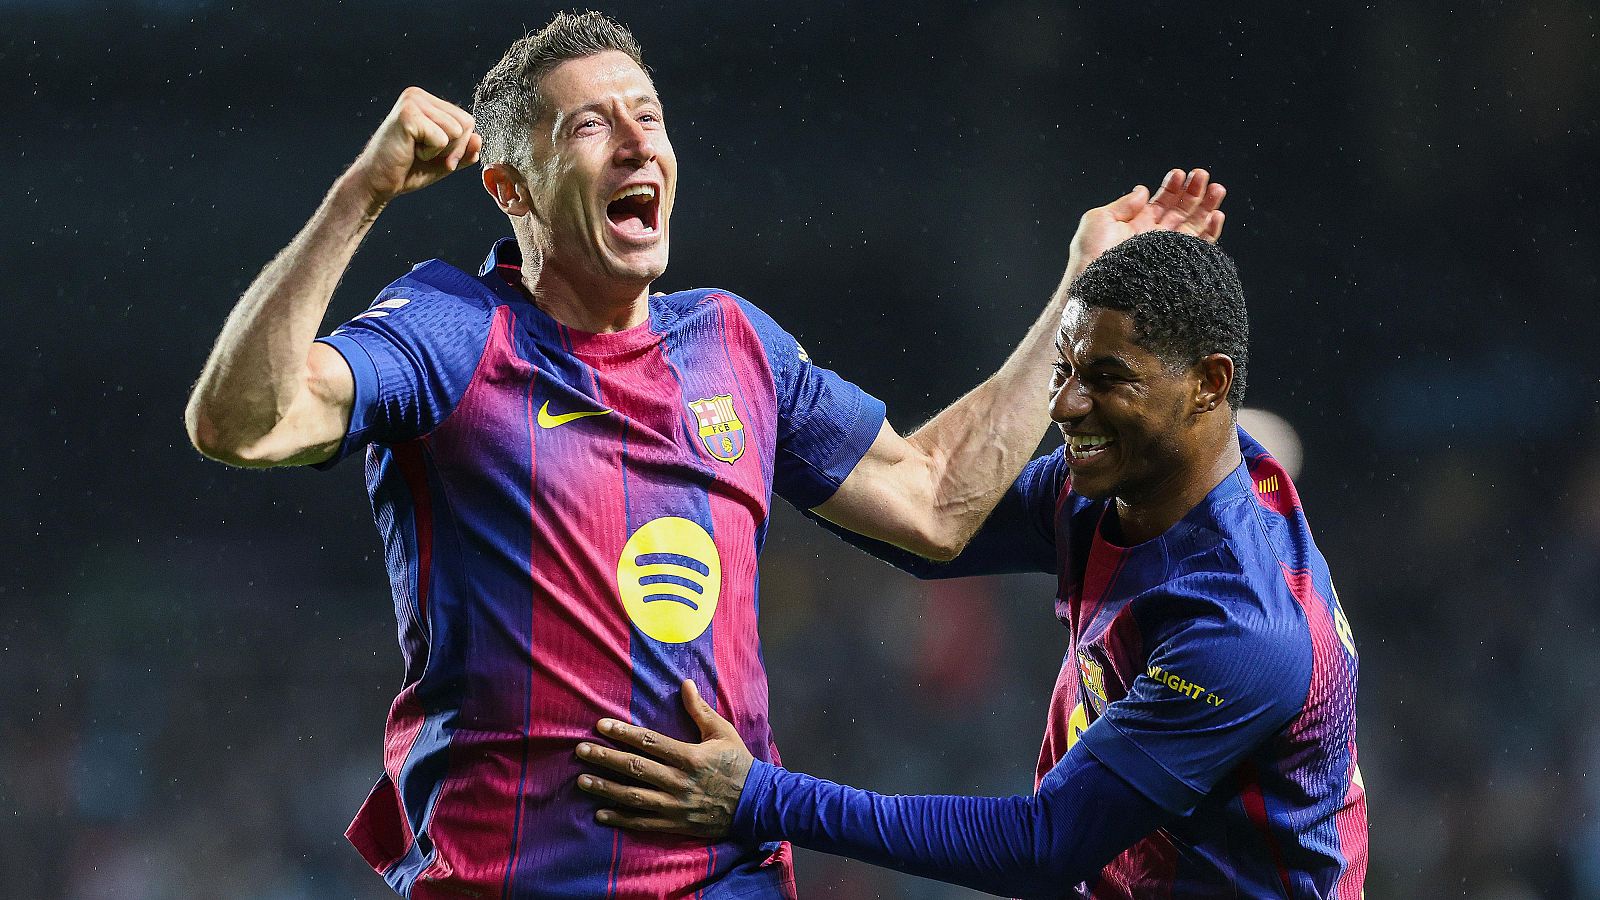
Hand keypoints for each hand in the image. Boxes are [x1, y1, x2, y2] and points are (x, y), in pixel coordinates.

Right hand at [345, 87, 481, 207]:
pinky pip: (441, 138)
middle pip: (466, 124)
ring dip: (440, 151)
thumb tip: (478, 138)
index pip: (467, 120)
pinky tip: (409, 150)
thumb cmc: (407, 170)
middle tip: (424, 154)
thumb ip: (464, 150)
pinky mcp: (408, 114)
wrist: (377, 182)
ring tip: (415, 150)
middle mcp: (419, 95)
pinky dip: (430, 152)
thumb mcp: (444, 160)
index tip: (434, 154)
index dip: (459, 146)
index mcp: (427, 101)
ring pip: (456, 130)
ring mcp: (412, 101)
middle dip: (453, 148)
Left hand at [576, 680, 753, 838]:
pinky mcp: (676, 824)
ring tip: (582, 780)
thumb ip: (700, 710)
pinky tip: (600, 814)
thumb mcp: (722, 733)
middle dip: (605, 758)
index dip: (623, 733)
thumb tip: (685, 683)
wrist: (757, 805)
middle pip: (635, 768)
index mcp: (690, 757)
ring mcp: (675, 806)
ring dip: (606, 788)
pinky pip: (643, 823)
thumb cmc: (738, 764)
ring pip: (634, 797)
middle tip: (581, 750)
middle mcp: (679, 782)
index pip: (650, 742)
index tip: (601, 725)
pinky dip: (620, 819)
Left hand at [1066, 168, 1226, 279]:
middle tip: (1202, 175)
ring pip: (1194, 227)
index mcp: (1137, 225)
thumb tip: (1142, 190)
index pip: (1161, 203)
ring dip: (1207, 207)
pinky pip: (1199, 249)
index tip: (1181, 173)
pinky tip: (1216, 216)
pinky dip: (1210, 232)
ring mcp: (1167, 252)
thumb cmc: (1090, 258)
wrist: (1096, 289)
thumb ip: (1123, 204)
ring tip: (1217, 189)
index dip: (1172, 187)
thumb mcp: (1098, 220)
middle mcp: (1154, 238)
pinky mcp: (1177, 268)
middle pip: (1181, 211)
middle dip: (1193, 192)